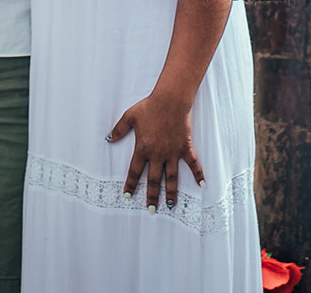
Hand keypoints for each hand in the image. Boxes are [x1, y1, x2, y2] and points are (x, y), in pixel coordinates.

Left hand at [110, 89, 204, 211]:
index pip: (134, 171)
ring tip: (170, 206)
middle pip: (153, 180)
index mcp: (143, 148)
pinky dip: (198, 174)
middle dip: (151, 196)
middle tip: (151, 210)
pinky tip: (202, 184)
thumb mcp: (129, 116)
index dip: (130, 184)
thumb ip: (119, 129)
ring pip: (171, 177)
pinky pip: (193, 163)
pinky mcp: (185, 147)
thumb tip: (108, 138)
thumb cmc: (149, 106)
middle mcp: (158, 154)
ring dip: (171, 192)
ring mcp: (172, 152)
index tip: (128, 196)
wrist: (170, 100)